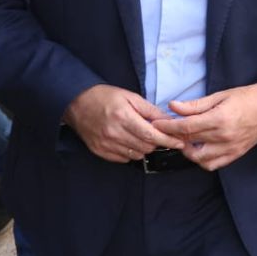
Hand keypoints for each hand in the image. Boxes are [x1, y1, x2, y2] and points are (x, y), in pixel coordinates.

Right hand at [63, 83, 183, 162]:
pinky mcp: (99, 151)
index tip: (179, 143)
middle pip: (145, 147)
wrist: (77, 103)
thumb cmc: (105, 97)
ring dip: (144, 148)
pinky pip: (123, 159)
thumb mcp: (130, 97)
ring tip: (142, 136)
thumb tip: (168, 120)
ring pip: (136, 155)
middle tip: (158, 135)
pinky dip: (131, 152)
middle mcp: (114, 133)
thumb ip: (150, 110)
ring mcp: (105, 144)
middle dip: (157, 143)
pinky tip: (130, 141)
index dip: (168, 140)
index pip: (152, 135)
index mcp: (123, 117)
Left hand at [152, 82, 256, 171]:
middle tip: (167, 130)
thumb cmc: (248, 97)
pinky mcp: (236, 154)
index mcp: (220, 118)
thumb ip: (196, 105)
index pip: (186, 127)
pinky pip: (213, 165)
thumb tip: (174, 106)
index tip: (157, 123)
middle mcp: (224, 136)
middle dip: (174, 137)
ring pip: (199, 159)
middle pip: (189, 142)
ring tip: (185, 140)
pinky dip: (202, 160)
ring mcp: (231, 148)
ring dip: (187, 151)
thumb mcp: (221, 95)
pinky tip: (200, 148)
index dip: (168, 126)